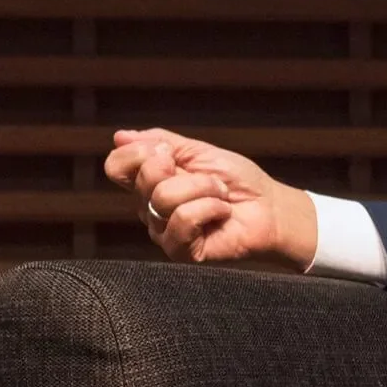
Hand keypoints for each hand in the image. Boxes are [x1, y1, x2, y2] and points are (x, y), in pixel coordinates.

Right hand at [103, 128, 316, 268]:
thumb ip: (162, 142)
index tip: (169, 152)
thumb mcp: (201, 152)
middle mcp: (150, 209)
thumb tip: (120, 135)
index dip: (139, 153)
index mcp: (151, 183)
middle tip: (210, 179)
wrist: (270, 206)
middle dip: (187, 171)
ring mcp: (163, 231)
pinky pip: (182, 220)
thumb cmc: (239, 182)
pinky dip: (211, 208)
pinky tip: (222, 213)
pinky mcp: (180, 250)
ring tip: (220, 196)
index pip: (116, 166)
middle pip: (143, 180)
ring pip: (164, 199)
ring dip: (205, 189)